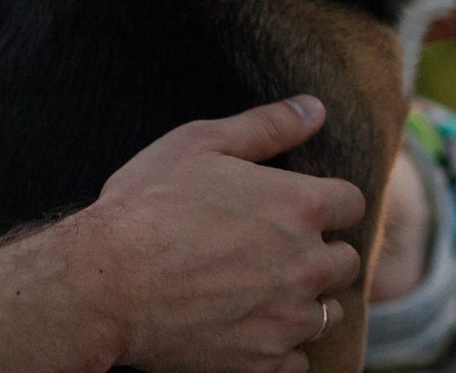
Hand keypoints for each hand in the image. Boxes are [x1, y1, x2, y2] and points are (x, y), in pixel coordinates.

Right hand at [82, 97, 366, 372]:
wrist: (102, 286)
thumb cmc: (146, 206)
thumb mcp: (201, 143)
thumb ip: (268, 125)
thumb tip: (316, 108)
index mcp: (300, 205)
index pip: (352, 204)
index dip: (326, 203)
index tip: (298, 209)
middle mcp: (306, 265)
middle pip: (347, 262)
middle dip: (319, 253)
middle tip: (273, 251)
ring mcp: (287, 320)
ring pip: (328, 313)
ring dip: (304, 302)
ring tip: (260, 291)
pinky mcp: (262, 363)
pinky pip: (299, 362)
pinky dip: (281, 349)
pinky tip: (249, 329)